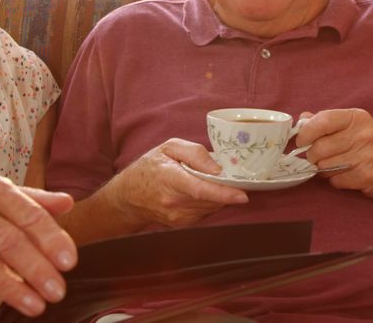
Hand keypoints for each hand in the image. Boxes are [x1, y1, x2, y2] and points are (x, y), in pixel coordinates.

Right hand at [104, 138, 248, 227]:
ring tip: (205, 181)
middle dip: (225, 188)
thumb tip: (218, 169)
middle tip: (228, 175)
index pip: (200, 189)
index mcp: (170, 178)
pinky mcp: (182, 224)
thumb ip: (195, 153)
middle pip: (211, 198)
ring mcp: (177, 216)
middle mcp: (173, 202)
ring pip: (212, 206)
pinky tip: (198, 192)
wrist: (129, 196)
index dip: (224, 193)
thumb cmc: (150, 167)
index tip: (243, 195)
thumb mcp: (169, 147)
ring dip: (217, 195)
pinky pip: (206, 212)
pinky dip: (209, 202)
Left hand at [295, 109, 372, 204]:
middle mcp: (364, 134)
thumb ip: (327, 122)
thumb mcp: (354, 127)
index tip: (300, 141)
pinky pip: (336, 180)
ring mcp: (367, 155)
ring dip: (324, 170)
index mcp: (357, 118)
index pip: (323, 120)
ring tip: (337, 166)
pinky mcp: (367, 176)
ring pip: (325, 166)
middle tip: (319, 158)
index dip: (306, 132)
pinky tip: (347, 176)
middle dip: (313, 156)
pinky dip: (336, 181)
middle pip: (319, 147)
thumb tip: (302, 119)